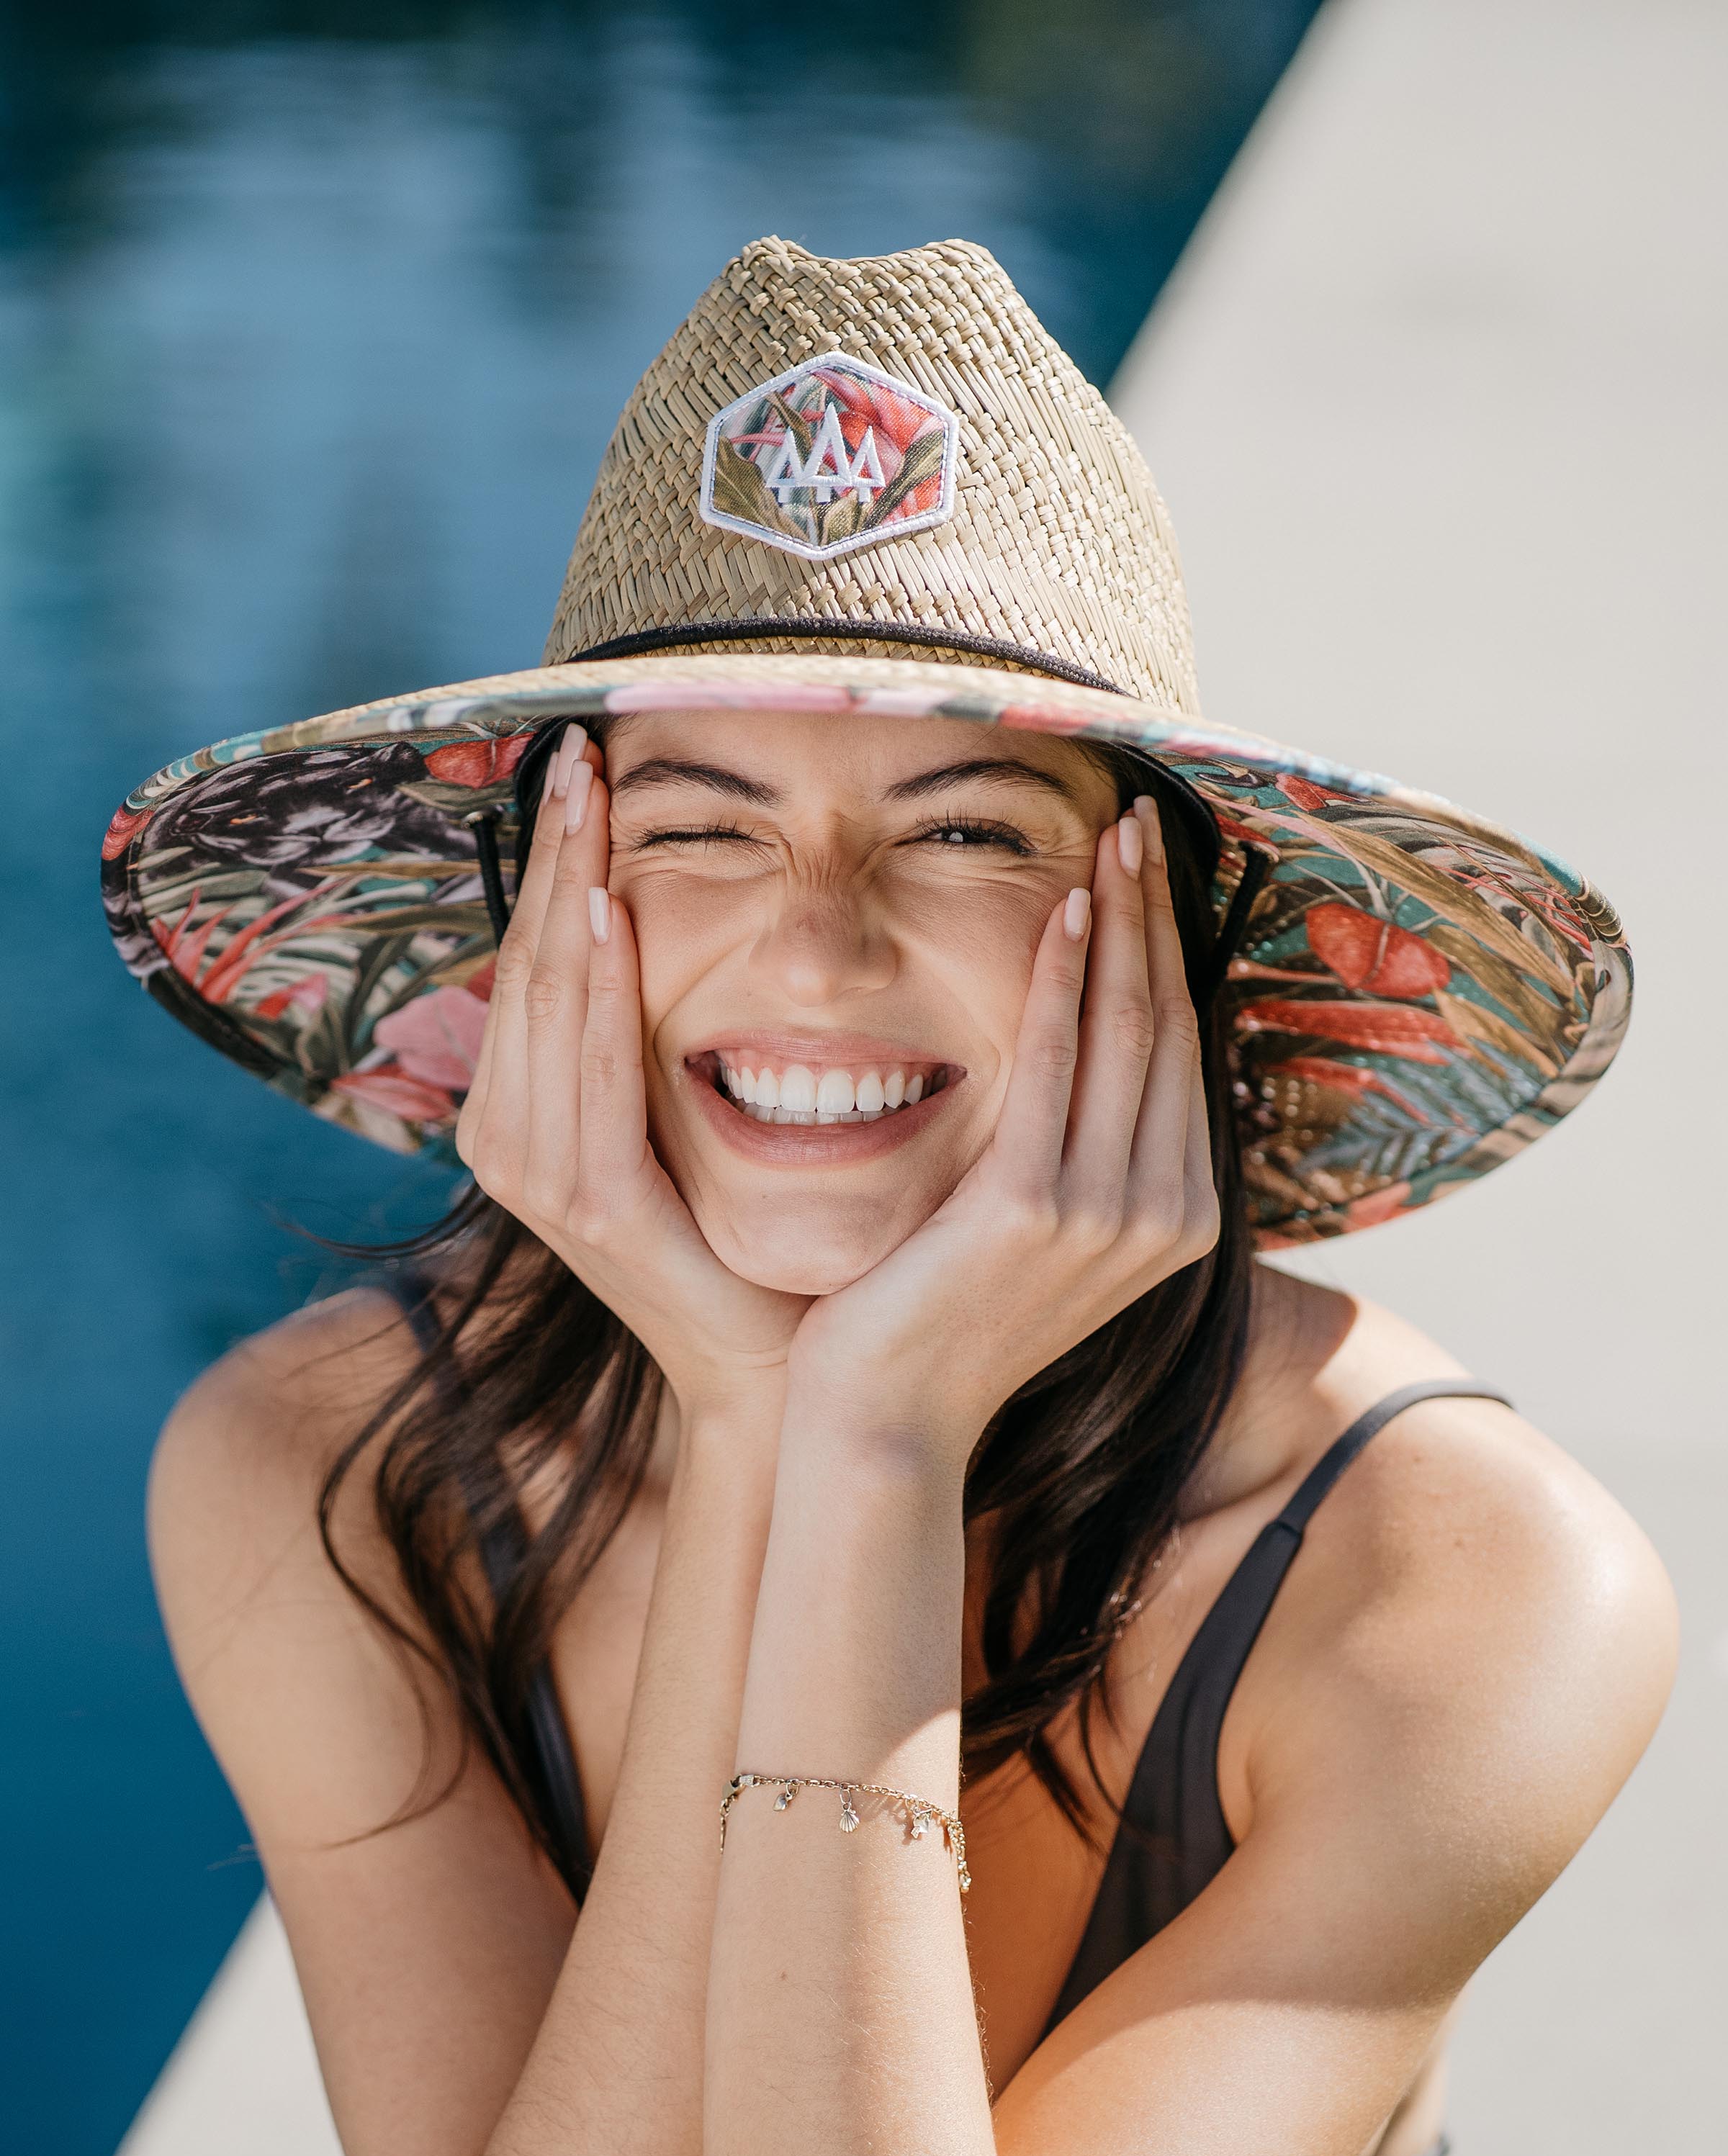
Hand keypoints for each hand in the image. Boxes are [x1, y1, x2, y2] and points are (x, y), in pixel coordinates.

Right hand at [456, 726, 809, 1425]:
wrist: (770, 1359)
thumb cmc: (736, 1231)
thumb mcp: (676, 1114)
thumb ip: (642, 1032)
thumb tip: (647, 909)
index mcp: (519, 1109)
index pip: (533, 954)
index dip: (550, 857)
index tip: (578, 761)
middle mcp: (508, 1136)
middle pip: (530, 958)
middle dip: (554, 849)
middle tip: (577, 746)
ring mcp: (541, 1173)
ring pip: (551, 996)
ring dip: (570, 888)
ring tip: (588, 794)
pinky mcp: (595, 1203)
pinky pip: (594, 1071)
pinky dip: (602, 987)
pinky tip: (616, 911)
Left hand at [785, 797, 1219, 1463]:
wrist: (888, 1419)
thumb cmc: (946, 1319)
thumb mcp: (1044, 1236)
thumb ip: (1087, 1157)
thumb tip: (1095, 1061)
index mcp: (1178, 1220)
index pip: (1178, 1052)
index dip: (1169, 952)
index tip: (1152, 870)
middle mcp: (1163, 1214)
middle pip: (1165, 1025)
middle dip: (1156, 915)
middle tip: (1140, 821)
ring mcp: (1107, 1213)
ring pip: (1124, 1029)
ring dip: (1121, 920)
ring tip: (1112, 836)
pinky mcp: (1035, 1206)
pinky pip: (1054, 1061)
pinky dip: (1062, 977)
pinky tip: (1061, 909)